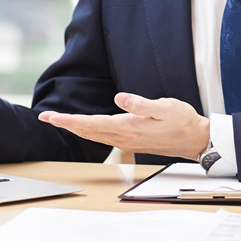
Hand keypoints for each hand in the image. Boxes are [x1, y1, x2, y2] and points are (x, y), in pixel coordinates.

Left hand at [38, 93, 210, 159]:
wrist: (195, 140)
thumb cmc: (182, 121)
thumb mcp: (164, 106)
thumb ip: (140, 104)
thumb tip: (119, 99)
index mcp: (128, 127)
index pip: (91, 123)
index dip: (68, 120)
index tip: (51, 117)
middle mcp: (123, 137)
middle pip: (87, 131)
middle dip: (65, 124)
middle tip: (46, 117)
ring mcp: (126, 142)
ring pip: (94, 136)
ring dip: (75, 128)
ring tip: (60, 121)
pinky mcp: (131, 141)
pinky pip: (103, 138)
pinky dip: (89, 131)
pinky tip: (86, 128)